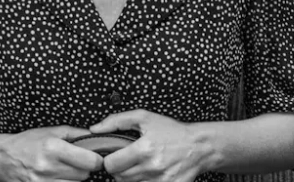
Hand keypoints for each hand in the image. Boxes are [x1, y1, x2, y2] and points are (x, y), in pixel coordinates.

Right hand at [0, 125, 103, 181]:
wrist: (4, 158)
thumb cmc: (29, 142)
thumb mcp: (52, 131)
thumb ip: (76, 134)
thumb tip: (97, 136)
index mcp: (53, 148)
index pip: (89, 161)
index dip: (96, 159)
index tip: (95, 156)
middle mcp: (48, 167)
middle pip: (84, 175)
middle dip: (84, 168)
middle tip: (76, 162)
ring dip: (75, 179)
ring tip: (65, 170)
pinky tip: (59, 177)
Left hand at [89, 110, 211, 181]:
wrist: (198, 146)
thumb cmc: (171, 130)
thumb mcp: (144, 117)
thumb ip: (116, 121)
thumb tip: (94, 129)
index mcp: (144, 148)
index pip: (111, 165)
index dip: (109, 160)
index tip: (114, 155)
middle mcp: (151, 167)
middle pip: (119, 178)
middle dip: (118, 169)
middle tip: (126, 160)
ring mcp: (160, 180)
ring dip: (130, 177)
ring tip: (138, 165)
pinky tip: (148, 173)